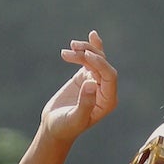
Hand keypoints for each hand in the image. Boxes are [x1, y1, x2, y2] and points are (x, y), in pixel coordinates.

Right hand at [41, 30, 117, 145]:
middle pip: (103, 65)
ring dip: (85, 49)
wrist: (53, 127)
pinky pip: (90, 60)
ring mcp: (96, 82)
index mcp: (108, 101)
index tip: (85, 55)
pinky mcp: (85, 77)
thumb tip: (91, 84)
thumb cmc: (64, 127)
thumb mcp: (74, 119)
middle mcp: (105, 91)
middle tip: (73, 47)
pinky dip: (88, 49)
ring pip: (96, 60)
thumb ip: (85, 104)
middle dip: (90, 54)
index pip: (109, 77)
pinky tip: (91, 35)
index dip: (100, 63)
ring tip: (71, 46)